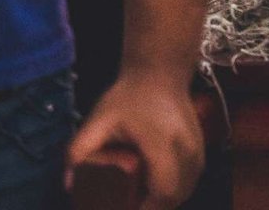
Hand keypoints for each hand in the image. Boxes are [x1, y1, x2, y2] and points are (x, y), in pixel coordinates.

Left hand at [66, 73, 203, 209]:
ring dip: (164, 201)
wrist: (161, 73)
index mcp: (162, 144)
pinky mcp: (200, 149)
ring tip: (139, 198)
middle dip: (152, 207)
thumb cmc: (129, 96)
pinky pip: (190, 181)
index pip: (163, 192)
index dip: (145, 209)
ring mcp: (197, 150)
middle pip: (176, 197)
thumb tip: (68, 185)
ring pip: (185, 191)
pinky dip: (174, 191)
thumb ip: (79, 150)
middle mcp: (186, 149)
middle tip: (128, 205)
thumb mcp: (98, 120)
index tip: (126, 209)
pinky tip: (155, 188)